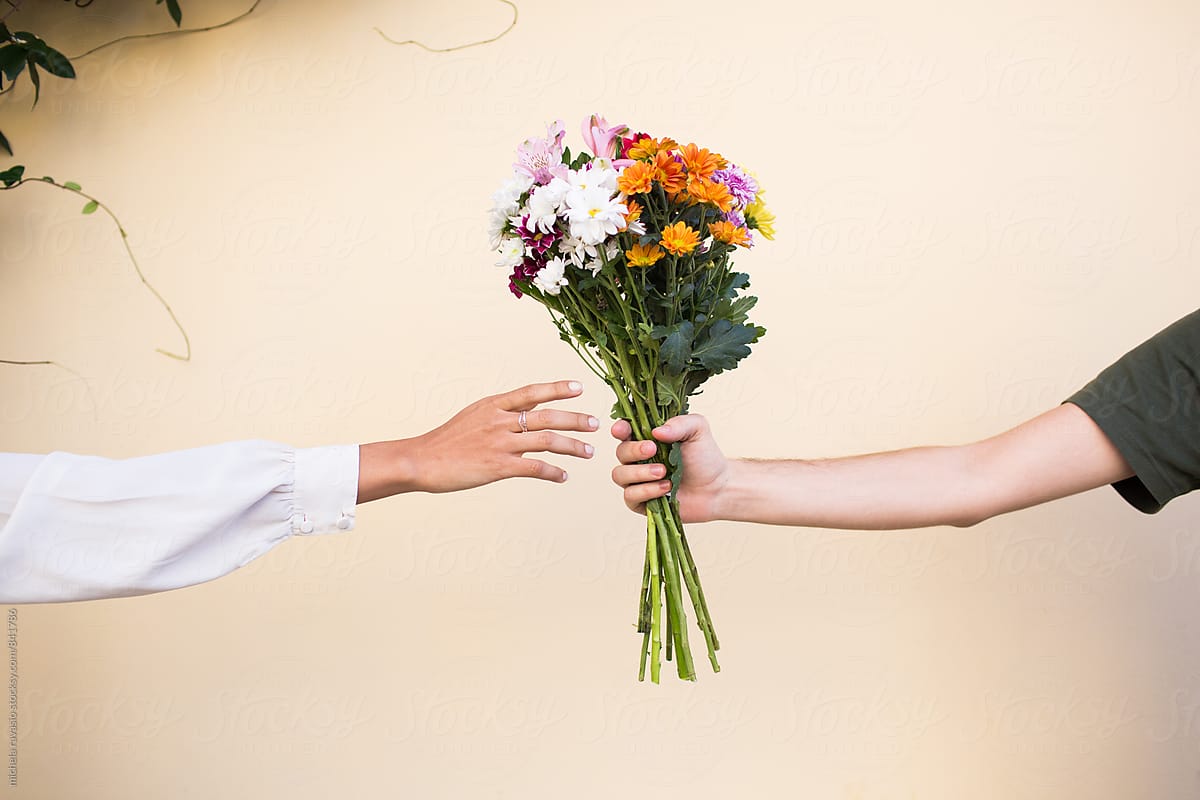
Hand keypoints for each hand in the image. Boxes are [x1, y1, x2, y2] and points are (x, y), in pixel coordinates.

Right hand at [358, 380, 597, 500]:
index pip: (532, 392)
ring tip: (588, 452)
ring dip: (572, 447)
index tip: (580, 388)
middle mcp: (499, 420)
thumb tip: (527, 410)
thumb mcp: (474, 416)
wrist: (421, 460)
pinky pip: (534, 468)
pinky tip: (563, 477)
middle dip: (575, 420)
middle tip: (596, 424)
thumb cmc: (446, 441)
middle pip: (547, 416)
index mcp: (494, 405)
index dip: (557, 389)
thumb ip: (501, 413)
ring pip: (547, 441)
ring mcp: (499, 443)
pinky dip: (553, 472)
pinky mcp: (497, 467)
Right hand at [610, 414, 730, 522]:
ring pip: (620, 475)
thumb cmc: (705, 457)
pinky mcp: (641, 501)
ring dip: (640, 473)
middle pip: (620, 452)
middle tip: (653, 449)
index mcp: (647, 438)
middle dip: (634, 450)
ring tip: (663, 472)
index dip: (619, 429)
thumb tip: (656, 431)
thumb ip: (679, 423)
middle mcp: (638, 458)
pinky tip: (666, 488)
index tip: (622, 429)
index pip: (624, 431)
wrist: (717, 488)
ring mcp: (638, 480)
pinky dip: (646, 491)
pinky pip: (630, 496)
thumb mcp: (697, 430)